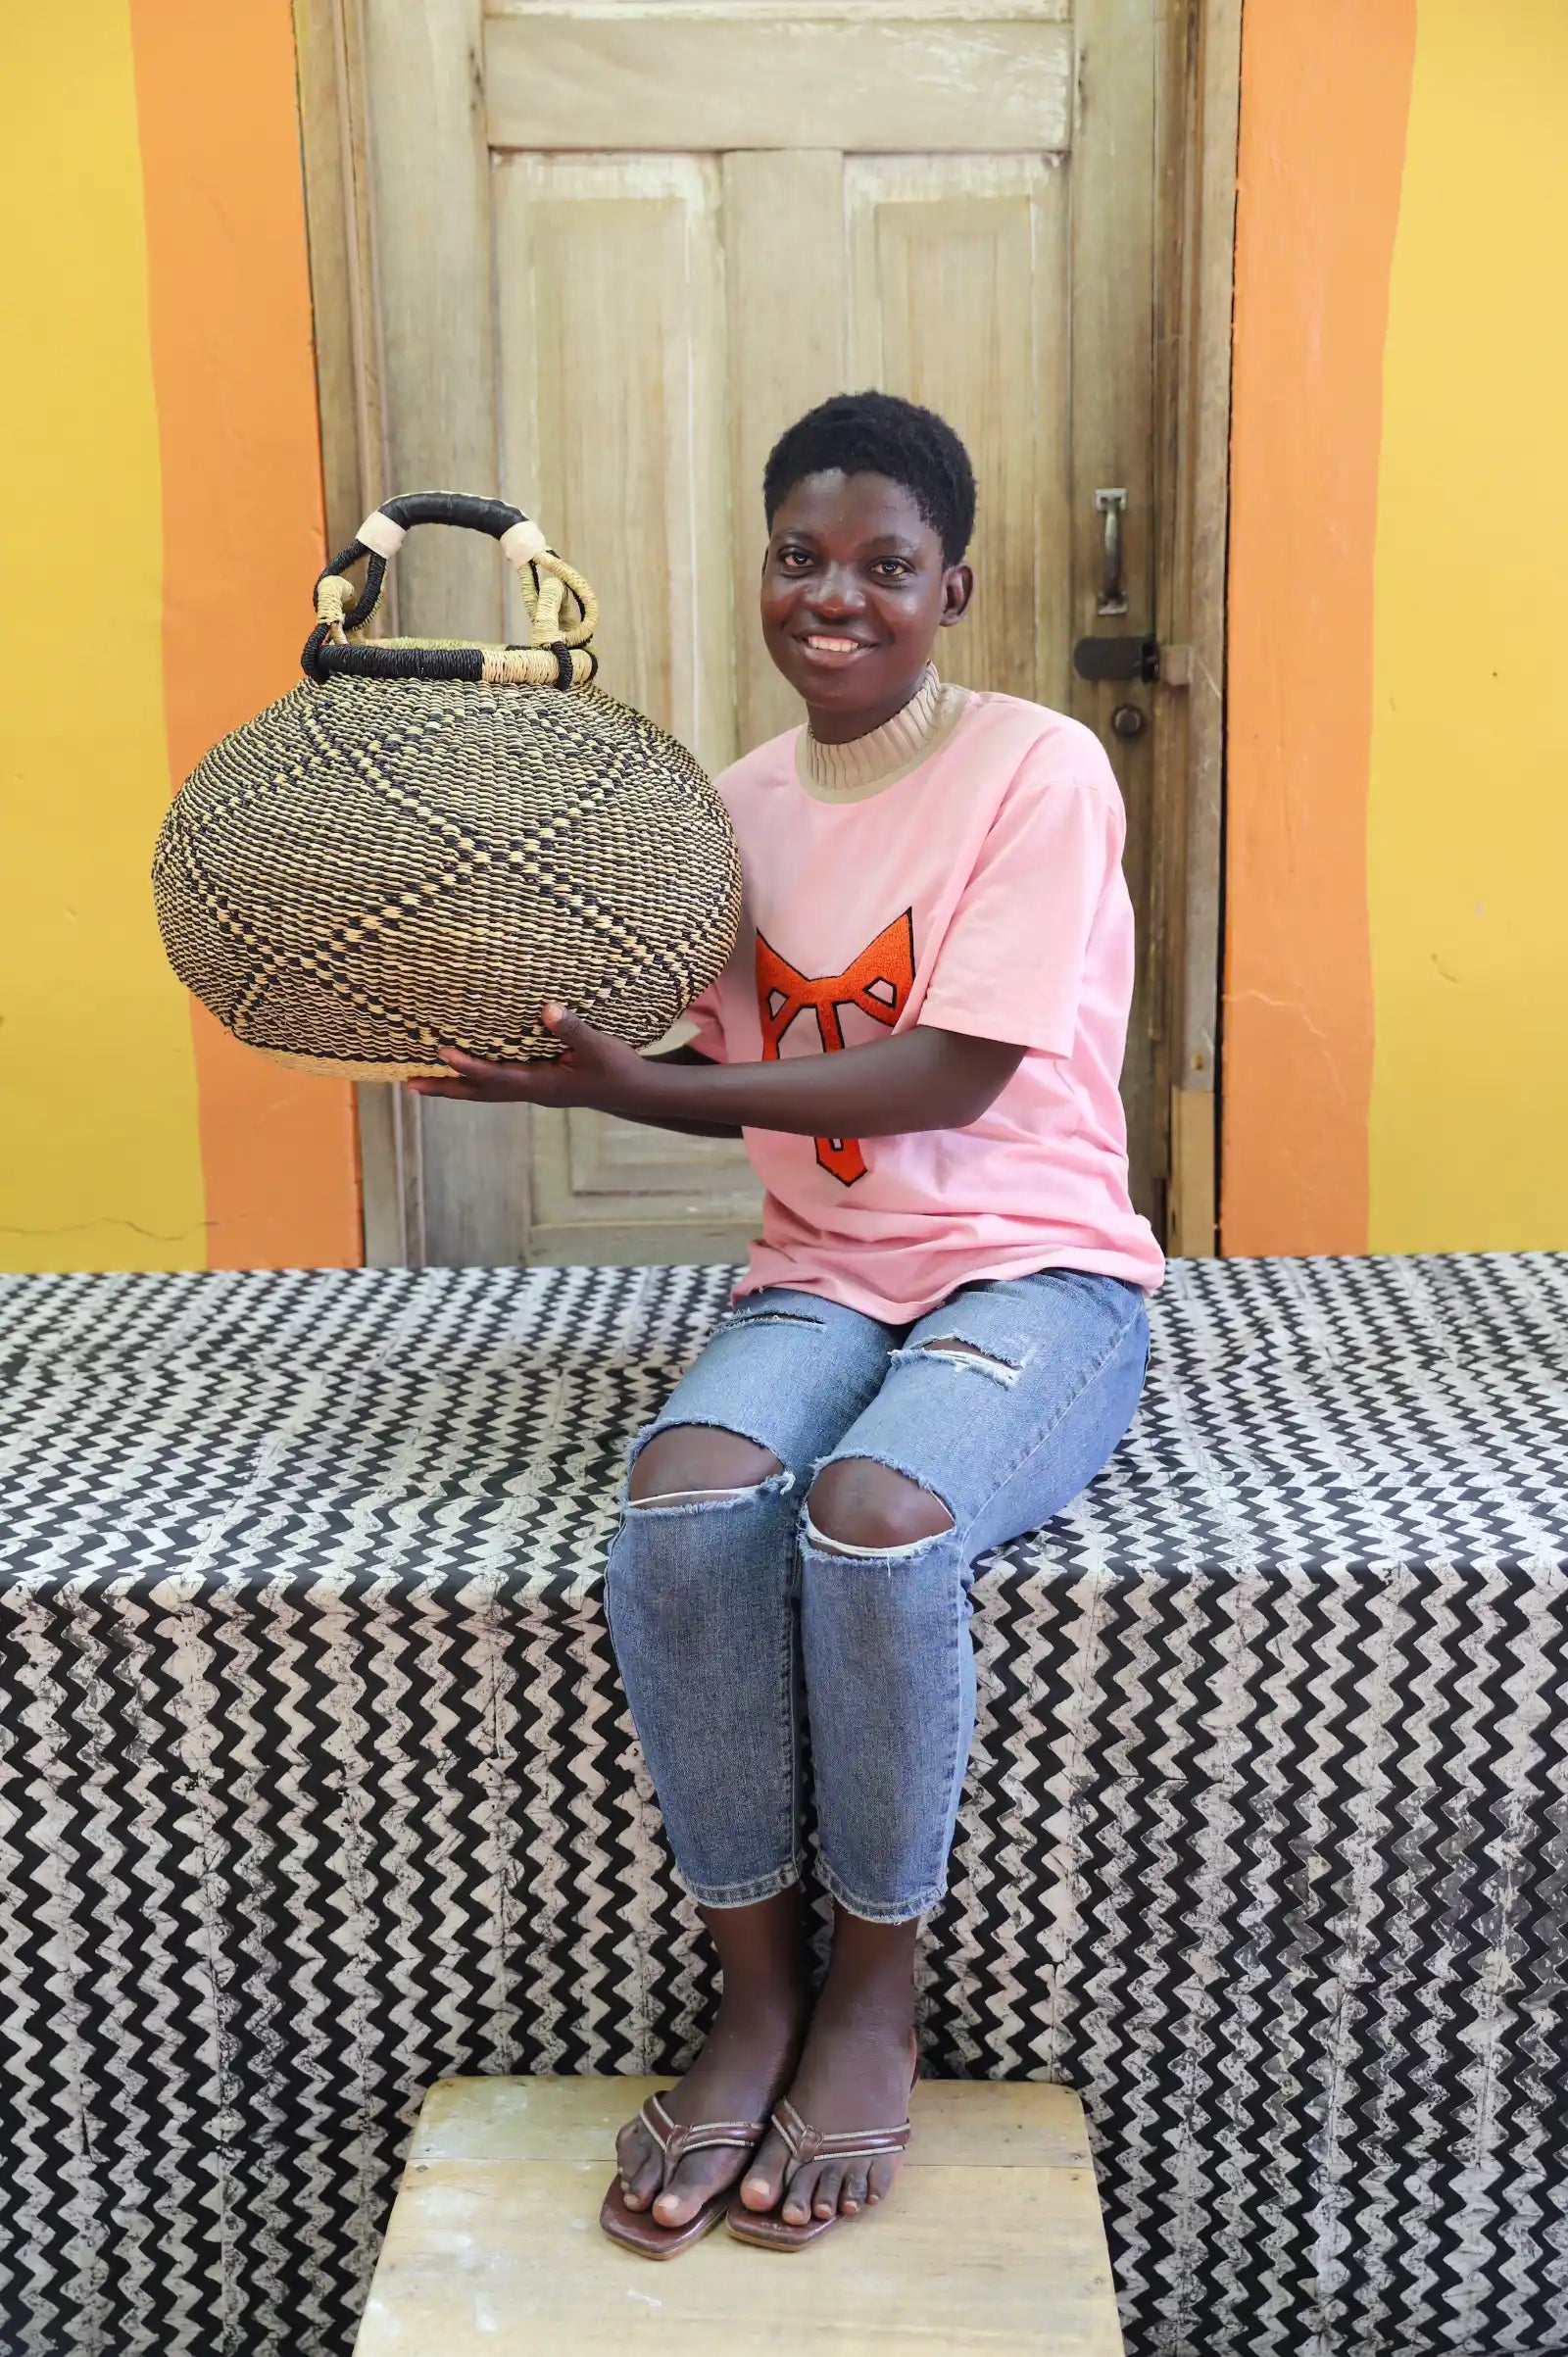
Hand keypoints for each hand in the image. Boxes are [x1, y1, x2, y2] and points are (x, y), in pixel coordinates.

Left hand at [406, 1003, 652, 1111]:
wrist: (632, 1093)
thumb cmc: (616, 1068)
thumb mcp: (599, 1047)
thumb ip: (573, 1029)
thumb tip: (548, 1008)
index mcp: (542, 1084)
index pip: (498, 1077)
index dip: (470, 1066)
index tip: (444, 1053)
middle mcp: (531, 1091)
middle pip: (479, 1093)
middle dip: (445, 1089)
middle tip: (409, 1085)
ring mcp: (532, 1091)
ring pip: (485, 1092)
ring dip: (454, 1087)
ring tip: (420, 1082)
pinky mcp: (536, 1085)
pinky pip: (496, 1085)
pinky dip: (474, 1080)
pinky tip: (462, 1070)